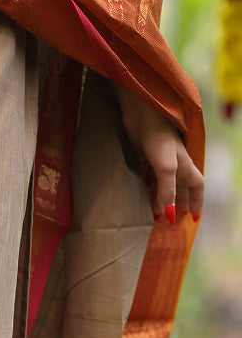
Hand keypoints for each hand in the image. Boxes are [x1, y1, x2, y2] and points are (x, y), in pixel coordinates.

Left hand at [115, 85, 203, 222]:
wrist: (141, 115)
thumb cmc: (158, 139)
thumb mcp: (166, 168)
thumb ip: (168, 192)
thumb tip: (170, 216)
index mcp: (185, 165)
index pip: (196, 187)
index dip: (197, 202)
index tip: (194, 218)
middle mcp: (175, 164)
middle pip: (181, 188)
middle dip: (179, 204)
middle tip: (174, 221)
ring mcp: (159, 160)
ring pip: (164, 184)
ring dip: (163, 199)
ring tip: (158, 215)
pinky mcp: (145, 157)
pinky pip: (149, 178)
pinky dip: (149, 190)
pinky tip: (142, 198)